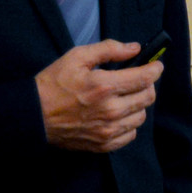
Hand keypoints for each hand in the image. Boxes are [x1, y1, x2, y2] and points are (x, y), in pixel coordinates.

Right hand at [35, 40, 162, 152]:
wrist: (35, 115)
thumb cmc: (54, 83)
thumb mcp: (77, 56)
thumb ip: (109, 49)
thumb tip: (134, 48)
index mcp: (105, 85)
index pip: (145, 78)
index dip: (155, 69)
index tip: (156, 65)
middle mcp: (111, 110)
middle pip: (148, 97)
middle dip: (148, 85)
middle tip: (138, 79)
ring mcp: (108, 130)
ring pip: (141, 116)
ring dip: (139, 104)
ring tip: (126, 96)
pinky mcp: (103, 145)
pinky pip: (130, 135)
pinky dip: (129, 124)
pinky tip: (119, 114)